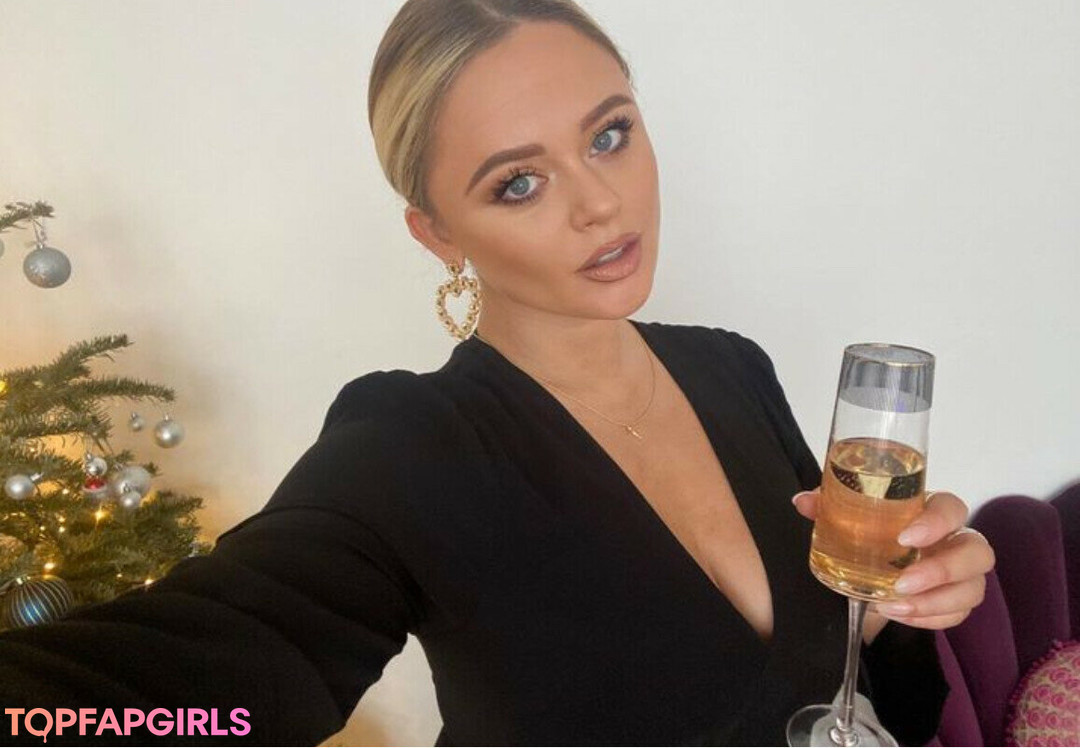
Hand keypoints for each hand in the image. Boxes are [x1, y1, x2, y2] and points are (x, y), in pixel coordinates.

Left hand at [792, 488, 995, 639]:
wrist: (875, 564)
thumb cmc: (871, 531)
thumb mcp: (848, 518)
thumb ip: (827, 506)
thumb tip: (801, 501)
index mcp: (933, 511)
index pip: (952, 508)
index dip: (937, 522)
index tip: (905, 537)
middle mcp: (957, 540)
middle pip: (978, 552)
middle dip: (942, 570)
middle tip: (901, 582)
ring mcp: (963, 573)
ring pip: (972, 589)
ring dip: (934, 602)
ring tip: (894, 606)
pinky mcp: (957, 600)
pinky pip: (958, 614)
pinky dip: (930, 619)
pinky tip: (899, 615)